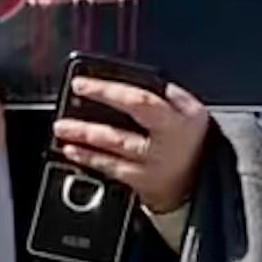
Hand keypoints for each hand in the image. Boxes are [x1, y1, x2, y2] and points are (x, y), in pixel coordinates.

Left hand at [52, 79, 213, 214]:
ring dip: (85, 138)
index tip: (81, 84)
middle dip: (90, 122)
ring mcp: (151, 165)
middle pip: (122, 130)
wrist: (199, 179)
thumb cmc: (190, 138)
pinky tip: (72, 151)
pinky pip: (110, 169)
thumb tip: (132, 80)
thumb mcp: (191, 110)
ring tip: (62, 129)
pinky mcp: (141, 182)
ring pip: (113, 150)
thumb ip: (168, 94)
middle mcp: (165, 144)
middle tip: (65, 112)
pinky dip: (89, 159)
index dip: (108, 91)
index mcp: (180, 119)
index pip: (140, 101)